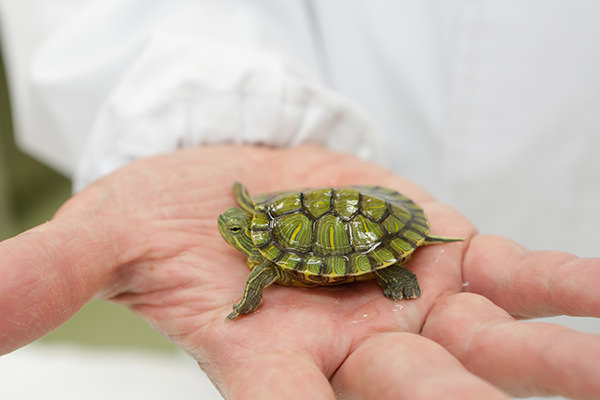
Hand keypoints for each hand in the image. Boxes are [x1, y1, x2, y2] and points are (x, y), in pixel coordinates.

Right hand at [1, 145, 597, 398]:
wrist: (231, 172)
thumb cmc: (166, 210)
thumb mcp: (105, 235)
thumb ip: (46, 280)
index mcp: (262, 358)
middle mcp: (346, 349)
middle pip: (413, 397)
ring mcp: (409, 302)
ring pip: (490, 350)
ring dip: (556, 369)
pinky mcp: (446, 253)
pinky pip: (517, 275)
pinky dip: (568, 286)